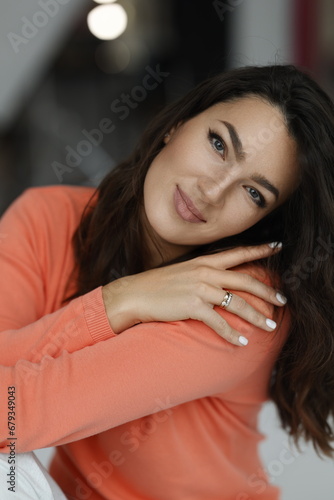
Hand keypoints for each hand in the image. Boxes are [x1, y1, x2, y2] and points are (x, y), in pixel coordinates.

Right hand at [102, 243, 286, 345]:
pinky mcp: (193, 306)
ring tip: (269, 327)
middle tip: (282, 300)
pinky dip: (232, 334)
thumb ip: (203, 273)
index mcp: (204, 262)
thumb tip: (219, 281)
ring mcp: (200, 289)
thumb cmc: (157, 285)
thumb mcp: (183, 271)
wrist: (135, 293)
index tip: (277, 247)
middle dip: (267, 291)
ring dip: (256, 317)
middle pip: (245, 280)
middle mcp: (205, 273)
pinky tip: (242, 342)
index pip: (238, 253)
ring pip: (237, 303)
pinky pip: (219, 322)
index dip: (259, 250)